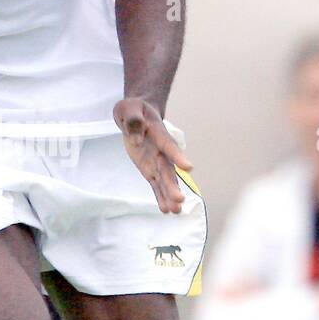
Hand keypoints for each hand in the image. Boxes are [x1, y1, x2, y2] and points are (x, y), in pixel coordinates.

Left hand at [113, 97, 192, 213]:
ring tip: (176, 211)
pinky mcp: (149, 168)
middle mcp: (161, 150)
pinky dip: (160, 196)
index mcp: (157, 133)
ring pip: (164, 180)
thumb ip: (133, 121)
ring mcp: (156, 161)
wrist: (137, 113)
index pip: (168, 145)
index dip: (178, 156)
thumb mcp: (129, 108)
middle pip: (168, 169)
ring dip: (169, 195)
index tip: (189, 167)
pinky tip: (166, 210)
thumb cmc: (134, 109)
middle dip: (173, 185)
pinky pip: (155, 184)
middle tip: (180, 200)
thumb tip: (136, 138)